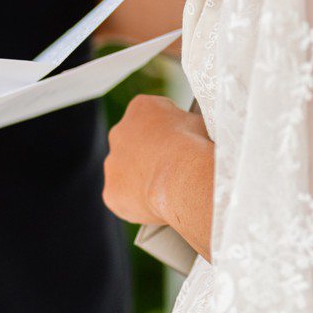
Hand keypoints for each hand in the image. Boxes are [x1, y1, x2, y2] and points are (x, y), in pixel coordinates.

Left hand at [103, 95, 210, 226]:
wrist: (185, 177)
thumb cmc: (198, 147)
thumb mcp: (200, 120)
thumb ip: (189, 123)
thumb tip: (196, 132)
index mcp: (141, 107)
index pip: (154, 116)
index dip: (172, 133)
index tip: (184, 145)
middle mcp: (119, 132)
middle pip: (135, 145)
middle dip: (152, 156)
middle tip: (176, 170)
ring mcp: (112, 164)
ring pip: (128, 173)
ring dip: (144, 180)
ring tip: (171, 190)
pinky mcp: (111, 193)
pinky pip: (126, 199)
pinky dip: (140, 203)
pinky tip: (160, 205)